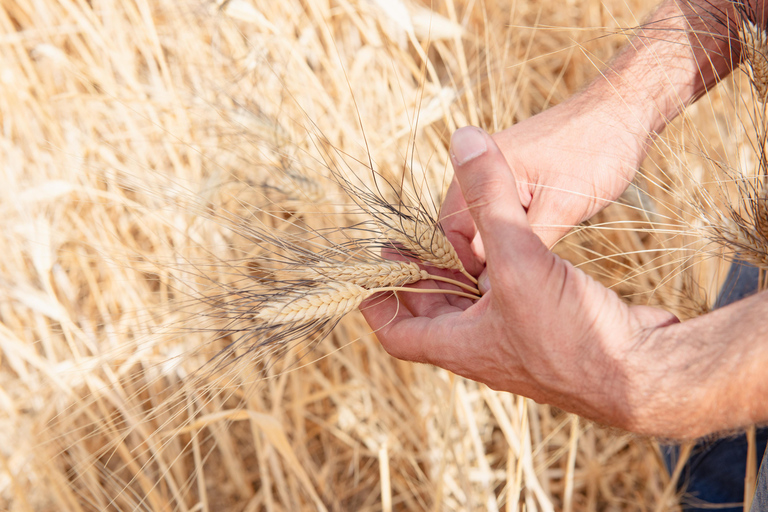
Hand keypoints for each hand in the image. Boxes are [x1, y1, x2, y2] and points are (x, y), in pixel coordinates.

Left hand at [362, 127, 678, 434]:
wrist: (645, 371)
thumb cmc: (573, 333)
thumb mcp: (519, 258)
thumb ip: (489, 198)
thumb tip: (463, 139)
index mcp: (458, 346)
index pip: (396, 332)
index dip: (377, 301)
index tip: (374, 266)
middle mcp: (482, 350)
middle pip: (433, 315)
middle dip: (421, 277)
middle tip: (415, 237)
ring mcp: (516, 343)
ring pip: (473, 306)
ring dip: (462, 273)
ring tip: (458, 234)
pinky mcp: (548, 330)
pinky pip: (509, 300)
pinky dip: (500, 275)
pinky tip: (512, 248)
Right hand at [440, 92, 648, 283]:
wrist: (624, 111)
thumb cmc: (597, 151)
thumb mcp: (563, 206)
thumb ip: (526, 241)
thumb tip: (495, 283)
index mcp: (476, 173)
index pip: (448, 239)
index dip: (463, 274)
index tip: (487, 302)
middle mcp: (476, 176)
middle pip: (459, 238)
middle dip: (477, 269)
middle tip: (504, 301)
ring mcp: (494, 179)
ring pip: (480, 232)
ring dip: (495, 257)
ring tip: (517, 288)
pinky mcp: (514, 184)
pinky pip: (499, 221)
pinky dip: (510, 243)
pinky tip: (529, 263)